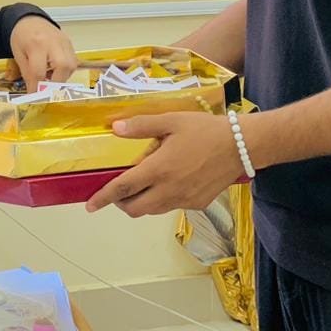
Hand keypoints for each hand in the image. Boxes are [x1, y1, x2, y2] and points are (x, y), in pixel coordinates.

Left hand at [8, 15, 78, 91]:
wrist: (30, 20)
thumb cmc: (21, 37)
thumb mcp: (18, 54)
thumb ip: (27, 73)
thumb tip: (35, 91)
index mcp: (36, 44)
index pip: (39, 71)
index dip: (37, 88)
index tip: (34, 96)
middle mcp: (53, 42)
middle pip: (62, 66)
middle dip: (55, 83)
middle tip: (46, 90)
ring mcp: (64, 41)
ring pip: (71, 65)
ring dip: (62, 78)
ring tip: (50, 79)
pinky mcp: (70, 43)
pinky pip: (73, 61)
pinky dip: (66, 71)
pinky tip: (56, 71)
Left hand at [85, 111, 245, 216]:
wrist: (241, 146)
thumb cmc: (204, 130)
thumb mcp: (171, 120)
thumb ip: (141, 126)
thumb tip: (115, 128)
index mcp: (158, 169)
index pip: (122, 188)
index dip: (103, 198)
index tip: (89, 206)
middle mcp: (168, 190)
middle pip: (135, 208)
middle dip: (121, 203)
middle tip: (119, 190)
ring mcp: (184, 200)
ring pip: (152, 210)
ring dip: (141, 202)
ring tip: (143, 184)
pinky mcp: (197, 204)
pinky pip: (171, 207)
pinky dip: (162, 200)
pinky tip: (169, 182)